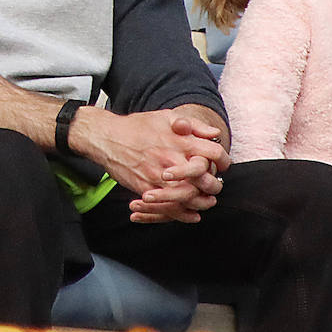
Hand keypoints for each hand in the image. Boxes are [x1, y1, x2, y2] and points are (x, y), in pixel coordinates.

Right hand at [73, 108, 228, 223]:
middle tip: (217, 185)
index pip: (214, 153)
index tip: (223, 164)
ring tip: (207, 201)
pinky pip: (169, 208)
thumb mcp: (166, 117)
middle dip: (215, 185)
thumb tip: (214, 133)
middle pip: (206, 180)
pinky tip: (192, 214)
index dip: (224, 160)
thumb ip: (193, 125)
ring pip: (190, 197)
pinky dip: (183, 214)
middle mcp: (172, 159)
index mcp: (181, 141)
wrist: (107, 137)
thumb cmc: (138, 126)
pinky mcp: (146, 189)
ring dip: (203, 202)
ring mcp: (159, 176)